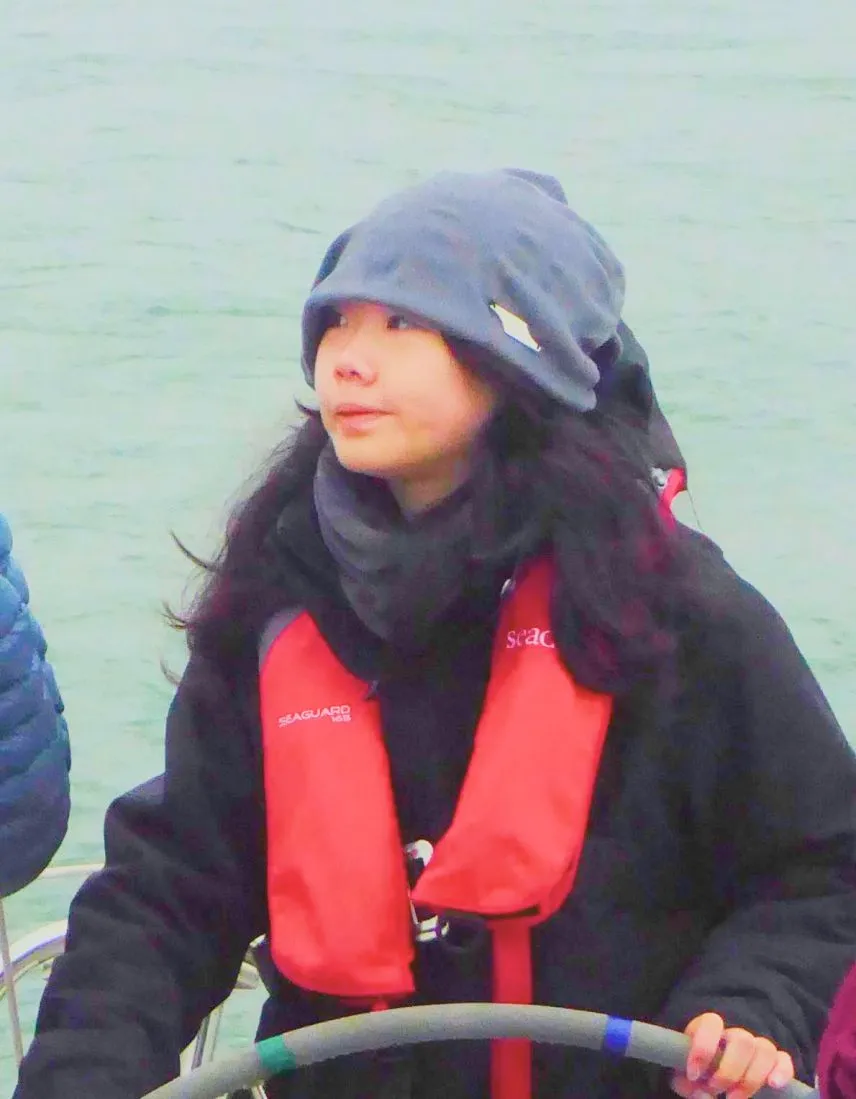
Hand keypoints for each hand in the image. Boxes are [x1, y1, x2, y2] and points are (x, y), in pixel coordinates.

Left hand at [671, 1012, 794, 1098]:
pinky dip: (782, 1072)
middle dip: (729, 1071)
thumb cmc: (696, 1075)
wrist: (710, 1077)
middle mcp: (735, 1034)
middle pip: (742, 1041)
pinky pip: (784, 1060)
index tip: (694, 1074)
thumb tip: (703, 1094)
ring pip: (765, 1049)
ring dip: (751, 1078)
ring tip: (733, 1098)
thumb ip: (688, 1085)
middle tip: (716, 1089)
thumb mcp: (684, 1078)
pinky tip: (773, 1085)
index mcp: (709, 1029)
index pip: (712, 1023)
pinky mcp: (774, 1062)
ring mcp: (756, 1046)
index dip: (704, 1048)